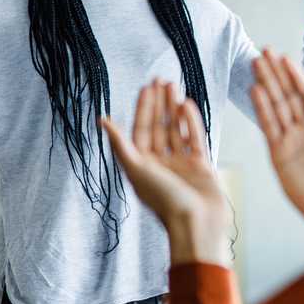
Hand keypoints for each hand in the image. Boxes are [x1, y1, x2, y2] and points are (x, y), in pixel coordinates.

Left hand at [101, 81, 231, 266]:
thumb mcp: (137, 170)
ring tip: (175, 86)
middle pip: (159, 127)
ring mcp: (182, 164)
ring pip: (177, 130)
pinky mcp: (201, 166)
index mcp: (143, 165)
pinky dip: (192, 122)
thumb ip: (121, 144)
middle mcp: (161, 163)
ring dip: (174, 109)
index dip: (143, 108)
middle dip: (159, 104)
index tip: (147, 87)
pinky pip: (195, 139)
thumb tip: (102, 119)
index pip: (142, 130)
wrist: (198, 223)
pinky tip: (188, 106)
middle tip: (161, 80)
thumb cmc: (165, 201)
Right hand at [251, 50, 303, 251]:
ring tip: (256, 63)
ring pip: (276, 106)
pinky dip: (262, 108)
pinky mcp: (279, 153)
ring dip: (266, 84)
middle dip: (277, 73)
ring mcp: (291, 140)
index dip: (296, 75)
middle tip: (264, 50)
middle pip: (288, 95)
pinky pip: (269, 126)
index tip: (285, 57)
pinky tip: (255, 91)